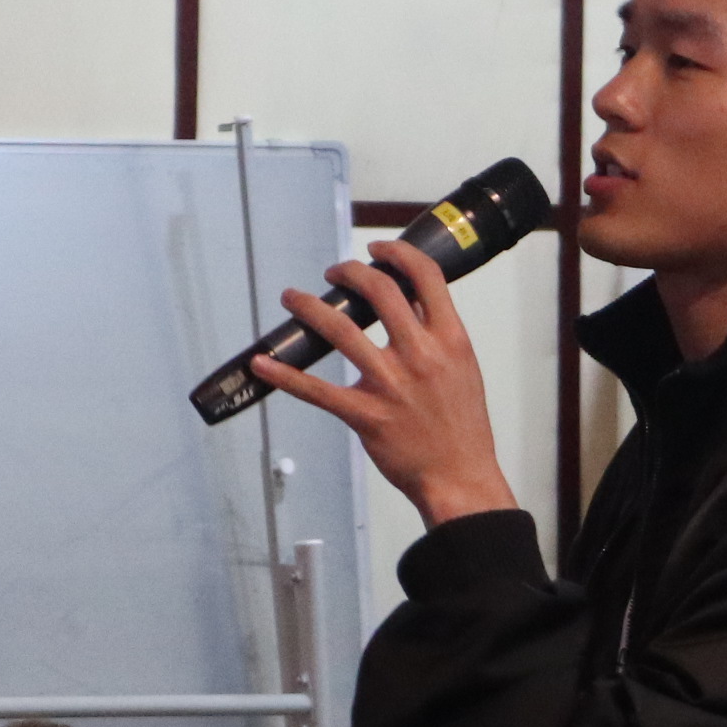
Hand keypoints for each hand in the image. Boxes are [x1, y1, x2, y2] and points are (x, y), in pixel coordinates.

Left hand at [251, 241, 520, 529]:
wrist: (460, 477)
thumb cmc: (463, 428)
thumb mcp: (463, 369)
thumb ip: (437, 336)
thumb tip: (410, 303)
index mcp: (450, 340)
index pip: (426, 277)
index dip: (397, 253)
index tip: (377, 249)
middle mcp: (420, 355)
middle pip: (379, 291)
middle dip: (349, 272)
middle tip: (334, 272)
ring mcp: (390, 385)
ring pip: (340, 330)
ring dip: (309, 307)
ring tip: (292, 298)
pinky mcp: (365, 415)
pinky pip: (317, 390)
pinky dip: (284, 375)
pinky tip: (262, 364)